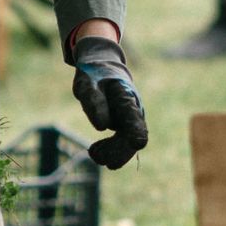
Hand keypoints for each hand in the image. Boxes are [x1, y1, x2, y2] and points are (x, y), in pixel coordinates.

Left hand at [71, 35, 147, 169]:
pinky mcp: (126, 128)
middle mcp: (134, 110)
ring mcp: (132, 120)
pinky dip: (110, 152)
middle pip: (133, 134)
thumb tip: (102, 127)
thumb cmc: (95, 75)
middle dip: (119, 150)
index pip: (133, 114)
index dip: (137, 130)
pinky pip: (122, 146)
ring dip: (112, 154)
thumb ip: (94, 101)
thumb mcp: (88, 83)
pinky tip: (96, 153)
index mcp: (126, 95)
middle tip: (95, 156)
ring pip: (128, 144)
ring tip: (94, 154)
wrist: (103, 69)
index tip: (138, 144)